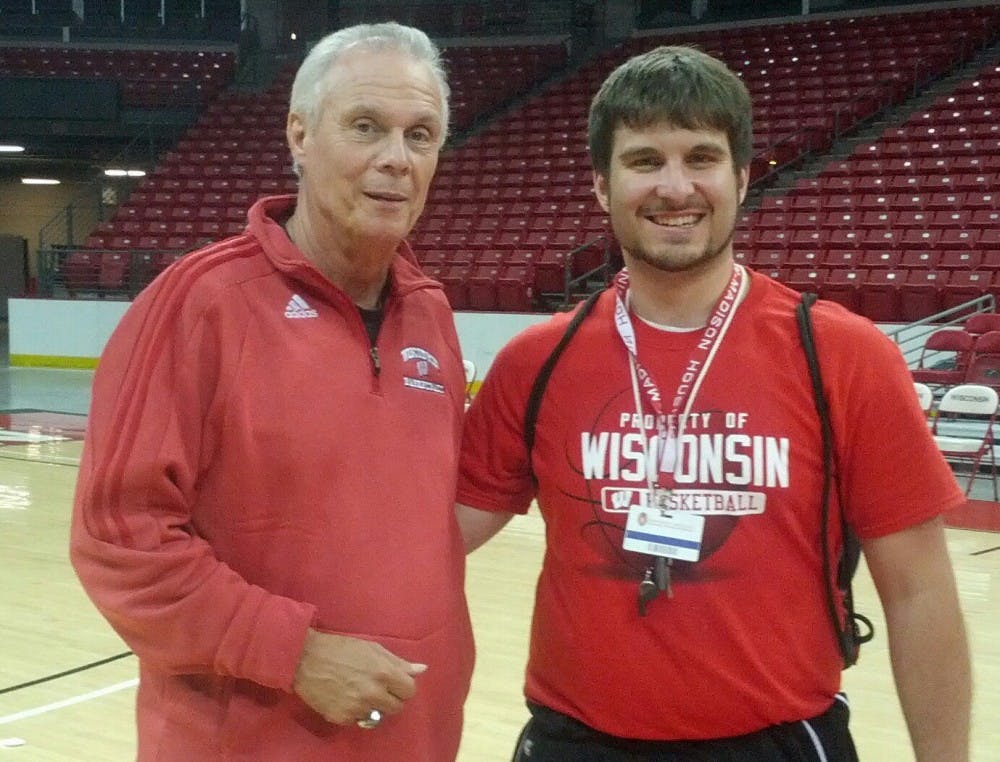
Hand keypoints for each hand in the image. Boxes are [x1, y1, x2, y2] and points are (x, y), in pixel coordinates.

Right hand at [292, 628, 426, 724]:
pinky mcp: (342, 718)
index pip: (409, 691)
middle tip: (377, 688)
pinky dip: (353, 711)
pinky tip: (343, 696)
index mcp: (384, 673)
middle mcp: (373, 693)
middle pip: (396, 707)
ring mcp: (357, 707)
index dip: (403, 687)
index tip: (395, 683)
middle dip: (390, 698)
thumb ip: (398, 662)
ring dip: (371, 706)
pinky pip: (356, 719)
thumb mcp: (372, 648)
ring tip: (357, 690)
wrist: (304, 658)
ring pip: (377, 715)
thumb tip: (422, 670)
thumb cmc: (340, 648)